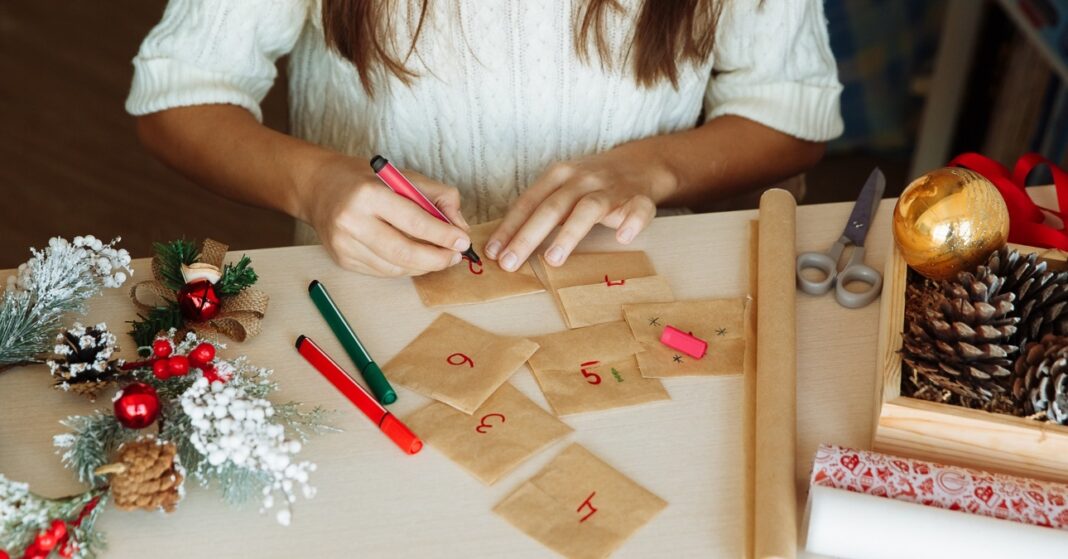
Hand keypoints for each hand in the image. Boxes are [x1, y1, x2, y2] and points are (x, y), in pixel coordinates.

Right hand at [301, 156, 471, 275]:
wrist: (320, 188)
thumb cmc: (367, 180)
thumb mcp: (404, 176)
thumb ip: (438, 197)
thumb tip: (460, 227)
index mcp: (369, 194)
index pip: (414, 221)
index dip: (442, 235)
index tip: (462, 241)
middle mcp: (352, 221)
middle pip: (404, 252)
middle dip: (436, 259)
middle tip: (455, 257)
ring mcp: (344, 244)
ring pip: (395, 267)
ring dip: (423, 266)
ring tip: (438, 257)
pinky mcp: (342, 260)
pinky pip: (382, 272)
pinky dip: (404, 269)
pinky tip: (414, 259)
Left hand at [486, 146, 676, 270]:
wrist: (640, 164)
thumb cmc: (591, 183)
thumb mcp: (562, 187)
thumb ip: (539, 209)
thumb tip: (504, 244)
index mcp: (559, 175)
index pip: (528, 202)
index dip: (509, 228)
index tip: (493, 253)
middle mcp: (582, 179)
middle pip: (552, 208)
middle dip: (528, 237)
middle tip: (510, 263)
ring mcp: (611, 189)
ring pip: (588, 209)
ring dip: (569, 234)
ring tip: (553, 260)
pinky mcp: (638, 199)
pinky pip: (638, 210)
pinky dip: (632, 222)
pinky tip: (623, 238)